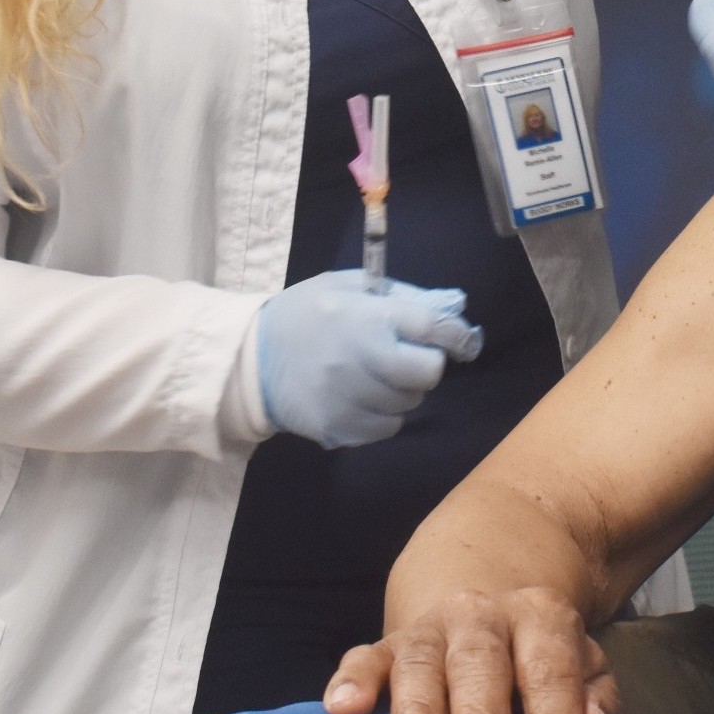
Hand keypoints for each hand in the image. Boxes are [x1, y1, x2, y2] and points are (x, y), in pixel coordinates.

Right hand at [256, 271, 482, 447]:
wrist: (250, 359)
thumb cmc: (305, 314)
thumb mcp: (346, 285)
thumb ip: (398, 294)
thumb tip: (448, 309)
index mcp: (366, 317)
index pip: (432, 328)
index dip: (456, 335)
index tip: (462, 341)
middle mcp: (361, 359)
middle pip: (428, 373)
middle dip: (425, 365)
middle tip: (405, 358)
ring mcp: (350, 398)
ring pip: (409, 403)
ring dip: (402, 391)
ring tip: (373, 376)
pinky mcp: (339, 428)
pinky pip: (387, 428)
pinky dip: (383, 415)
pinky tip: (360, 398)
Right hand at [323, 587, 619, 713]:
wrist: (485, 602)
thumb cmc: (538, 661)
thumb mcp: (583, 669)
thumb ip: (596, 703)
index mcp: (539, 617)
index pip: (550, 669)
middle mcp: (480, 615)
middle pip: (479, 664)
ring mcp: (427, 629)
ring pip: (419, 663)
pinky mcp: (382, 647)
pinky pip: (362, 657)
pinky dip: (351, 682)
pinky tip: (342, 711)